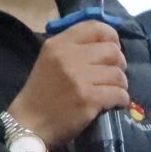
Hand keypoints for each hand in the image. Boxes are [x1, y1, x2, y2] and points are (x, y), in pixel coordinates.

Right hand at [6, 21, 127, 147]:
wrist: (29, 124)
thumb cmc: (42, 94)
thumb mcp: (50, 61)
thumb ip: (74, 48)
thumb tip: (109, 45)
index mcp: (58, 44)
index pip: (95, 27)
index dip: (111, 36)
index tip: (113, 48)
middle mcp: (68, 57)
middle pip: (112, 51)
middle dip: (119, 63)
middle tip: (113, 74)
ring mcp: (79, 78)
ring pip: (118, 74)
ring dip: (120, 84)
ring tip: (112, 90)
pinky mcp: (88, 98)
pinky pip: (119, 93)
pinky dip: (121, 99)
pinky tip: (114, 103)